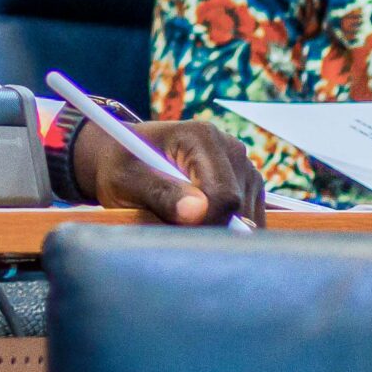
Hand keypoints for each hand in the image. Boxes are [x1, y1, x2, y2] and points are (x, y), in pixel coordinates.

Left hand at [71, 113, 263, 226]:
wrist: (126, 161)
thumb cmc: (122, 167)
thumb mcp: (127, 180)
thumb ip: (160, 194)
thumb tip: (198, 212)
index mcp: (202, 137)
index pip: (223, 194)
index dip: (205, 223)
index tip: (179, 234)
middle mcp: (231, 148)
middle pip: (238, 208)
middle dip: (208, 227)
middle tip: (171, 225)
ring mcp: (244, 168)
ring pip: (246, 218)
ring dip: (216, 228)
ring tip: (179, 216)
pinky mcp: (249, 187)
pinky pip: (249, 221)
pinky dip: (225, 229)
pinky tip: (197, 218)